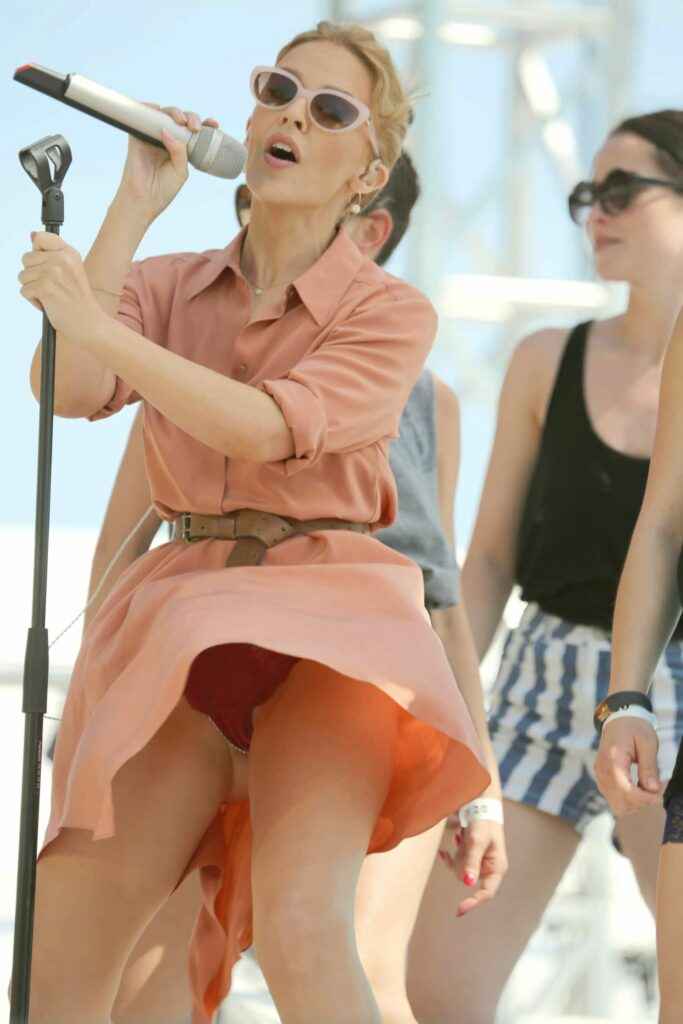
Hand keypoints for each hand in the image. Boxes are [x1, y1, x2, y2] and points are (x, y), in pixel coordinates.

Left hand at [18, 232, 105, 340]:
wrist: (89, 323)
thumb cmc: (79, 300)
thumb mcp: (71, 269)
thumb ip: (52, 253)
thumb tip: (32, 235)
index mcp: (69, 253)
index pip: (40, 237)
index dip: (37, 251)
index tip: (45, 264)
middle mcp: (62, 259)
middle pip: (26, 258)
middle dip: (33, 274)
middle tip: (51, 286)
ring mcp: (52, 273)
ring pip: (23, 275)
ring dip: (33, 288)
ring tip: (50, 296)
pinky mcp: (44, 287)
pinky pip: (24, 290)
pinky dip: (33, 301)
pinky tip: (48, 304)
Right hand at [116, 104, 219, 221]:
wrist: (144, 200)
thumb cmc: (163, 189)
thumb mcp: (180, 170)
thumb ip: (180, 150)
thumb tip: (169, 130)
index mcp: (180, 149)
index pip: (193, 132)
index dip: (204, 125)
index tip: (214, 124)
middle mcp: (167, 140)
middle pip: (180, 120)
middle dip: (191, 118)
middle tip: (195, 127)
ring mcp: (152, 136)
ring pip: (164, 114)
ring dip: (174, 112)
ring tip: (181, 121)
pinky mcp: (138, 136)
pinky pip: (143, 116)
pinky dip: (150, 109)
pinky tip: (158, 110)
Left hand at [439, 817, 507, 915]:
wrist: (480, 802)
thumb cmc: (482, 821)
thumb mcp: (477, 840)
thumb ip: (471, 861)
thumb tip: (467, 883)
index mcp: (497, 868)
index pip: (487, 892)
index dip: (473, 902)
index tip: (458, 910)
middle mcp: (488, 867)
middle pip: (468, 878)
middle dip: (461, 862)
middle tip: (464, 841)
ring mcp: (478, 862)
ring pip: (460, 870)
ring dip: (457, 855)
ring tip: (462, 835)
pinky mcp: (469, 855)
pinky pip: (455, 863)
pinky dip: (448, 857)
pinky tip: (442, 851)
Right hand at [594, 715, 663, 815]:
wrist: (619, 719)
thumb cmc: (635, 728)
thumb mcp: (647, 743)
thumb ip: (649, 766)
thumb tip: (653, 789)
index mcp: (613, 759)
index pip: (625, 790)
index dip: (644, 799)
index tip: (658, 796)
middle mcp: (602, 770)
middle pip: (620, 802)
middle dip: (640, 802)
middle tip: (654, 792)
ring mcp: (600, 775)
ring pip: (616, 804)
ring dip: (634, 802)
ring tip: (647, 788)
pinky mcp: (601, 778)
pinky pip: (613, 798)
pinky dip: (627, 799)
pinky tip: (638, 787)